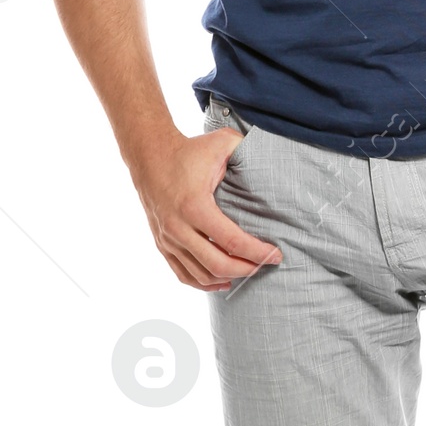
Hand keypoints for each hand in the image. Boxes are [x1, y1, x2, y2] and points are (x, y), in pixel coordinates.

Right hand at [132, 127, 283, 291]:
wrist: (149, 155)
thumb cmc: (188, 150)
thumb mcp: (221, 142)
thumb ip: (247, 148)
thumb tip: (272, 158)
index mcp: (195, 206)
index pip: (232, 241)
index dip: (258, 252)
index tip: (276, 255)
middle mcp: (178, 227)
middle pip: (218, 265)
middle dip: (247, 269)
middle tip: (265, 265)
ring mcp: (167, 239)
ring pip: (201, 274)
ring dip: (227, 277)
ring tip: (248, 271)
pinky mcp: (161, 243)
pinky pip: (182, 274)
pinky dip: (203, 283)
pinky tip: (222, 282)